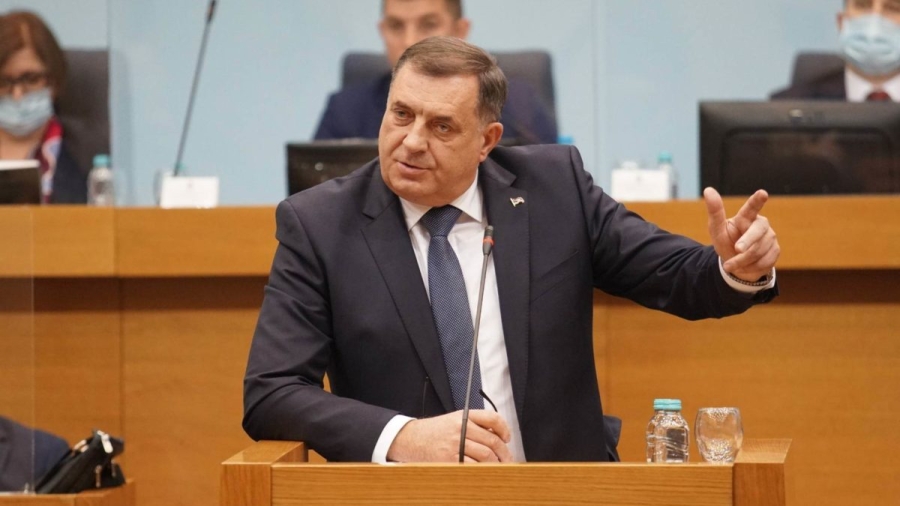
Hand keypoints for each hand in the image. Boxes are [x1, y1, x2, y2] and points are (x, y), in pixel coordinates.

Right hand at [386, 410, 512, 462]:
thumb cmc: (434, 431)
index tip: (507, 438)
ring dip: (496, 463)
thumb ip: (473, 425)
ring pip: (485, 455)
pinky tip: (484, 472)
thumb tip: (497, 436)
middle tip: (507, 459)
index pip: (492, 418)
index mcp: (463, 416)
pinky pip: (472, 466)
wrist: (411, 439)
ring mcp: (455, 444)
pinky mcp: (449, 459)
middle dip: (504, 452)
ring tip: (498, 467)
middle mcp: (460, 428)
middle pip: (492, 440)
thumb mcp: (453, 420)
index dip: (504, 429)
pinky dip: (481, 470)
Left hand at [704, 187, 779, 281]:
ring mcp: (770, 237)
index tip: (762, 193)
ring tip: (733, 263)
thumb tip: (708, 190)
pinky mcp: (776, 250)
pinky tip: (746, 266)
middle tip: (737, 249)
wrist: (737, 263)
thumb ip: (714, 212)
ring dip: (742, 261)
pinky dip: (751, 268)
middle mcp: (761, 224)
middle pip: (756, 233)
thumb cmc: (726, 241)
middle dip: (747, 242)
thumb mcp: (716, 230)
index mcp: (746, 217)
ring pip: (758, 251)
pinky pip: (764, 262)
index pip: (752, 208)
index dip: (757, 201)